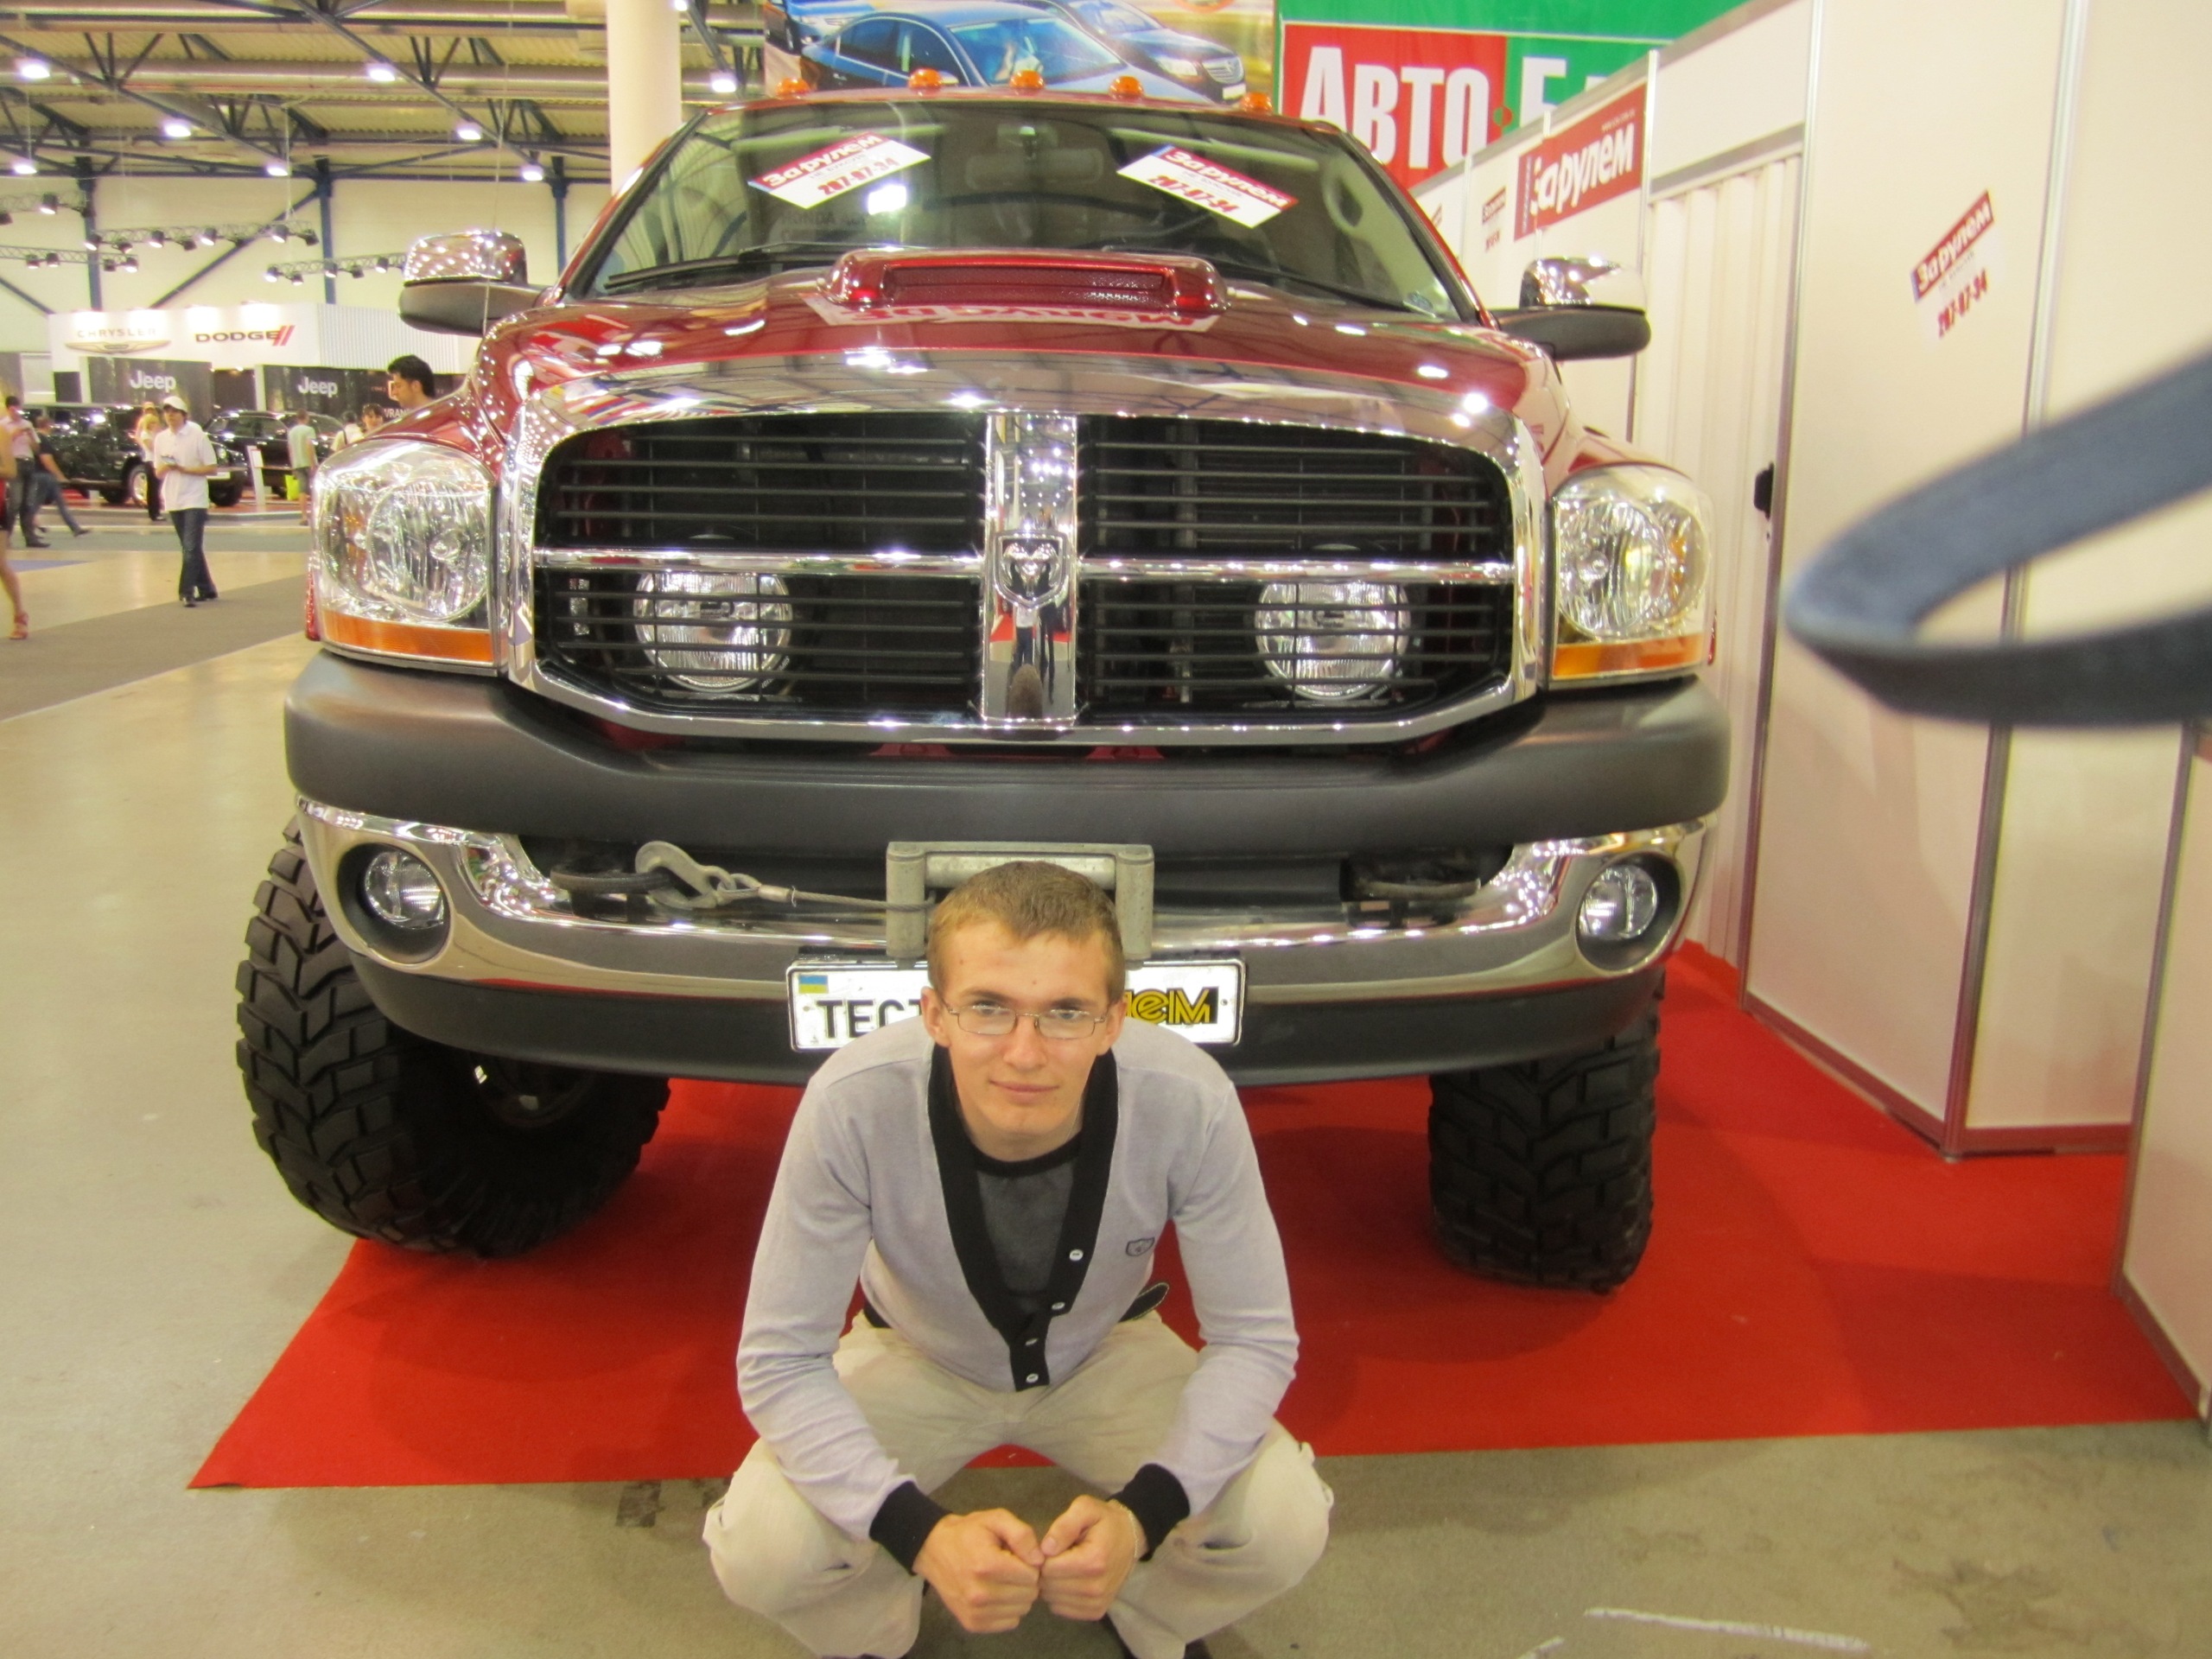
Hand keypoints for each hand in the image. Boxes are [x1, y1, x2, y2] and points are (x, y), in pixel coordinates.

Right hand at [915, 1509, 1043, 1633]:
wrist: (935, 1550)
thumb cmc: (969, 1533)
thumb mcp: (996, 1520)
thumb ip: (1022, 1535)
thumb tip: (1039, 1560)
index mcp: (987, 1566)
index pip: (1032, 1576)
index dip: (1030, 1563)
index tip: (1018, 1556)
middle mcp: (980, 1594)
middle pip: (1029, 1595)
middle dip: (1026, 1580)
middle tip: (1011, 1568)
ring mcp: (975, 1612)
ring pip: (1021, 1610)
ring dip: (1018, 1595)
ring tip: (1003, 1580)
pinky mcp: (972, 1624)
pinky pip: (1010, 1622)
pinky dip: (1009, 1609)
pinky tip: (997, 1593)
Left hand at [1038, 1495, 1140, 1620]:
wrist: (1131, 1538)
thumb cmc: (1105, 1521)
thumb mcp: (1085, 1508)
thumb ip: (1064, 1525)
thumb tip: (1045, 1549)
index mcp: (1092, 1561)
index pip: (1048, 1568)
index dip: (1044, 1555)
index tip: (1055, 1546)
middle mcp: (1095, 1588)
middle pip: (1048, 1586)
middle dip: (1047, 1570)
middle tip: (1060, 1556)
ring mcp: (1096, 1603)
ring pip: (1052, 1599)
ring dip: (1052, 1584)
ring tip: (1065, 1567)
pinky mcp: (1096, 1612)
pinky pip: (1061, 1609)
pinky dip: (1059, 1596)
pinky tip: (1069, 1580)